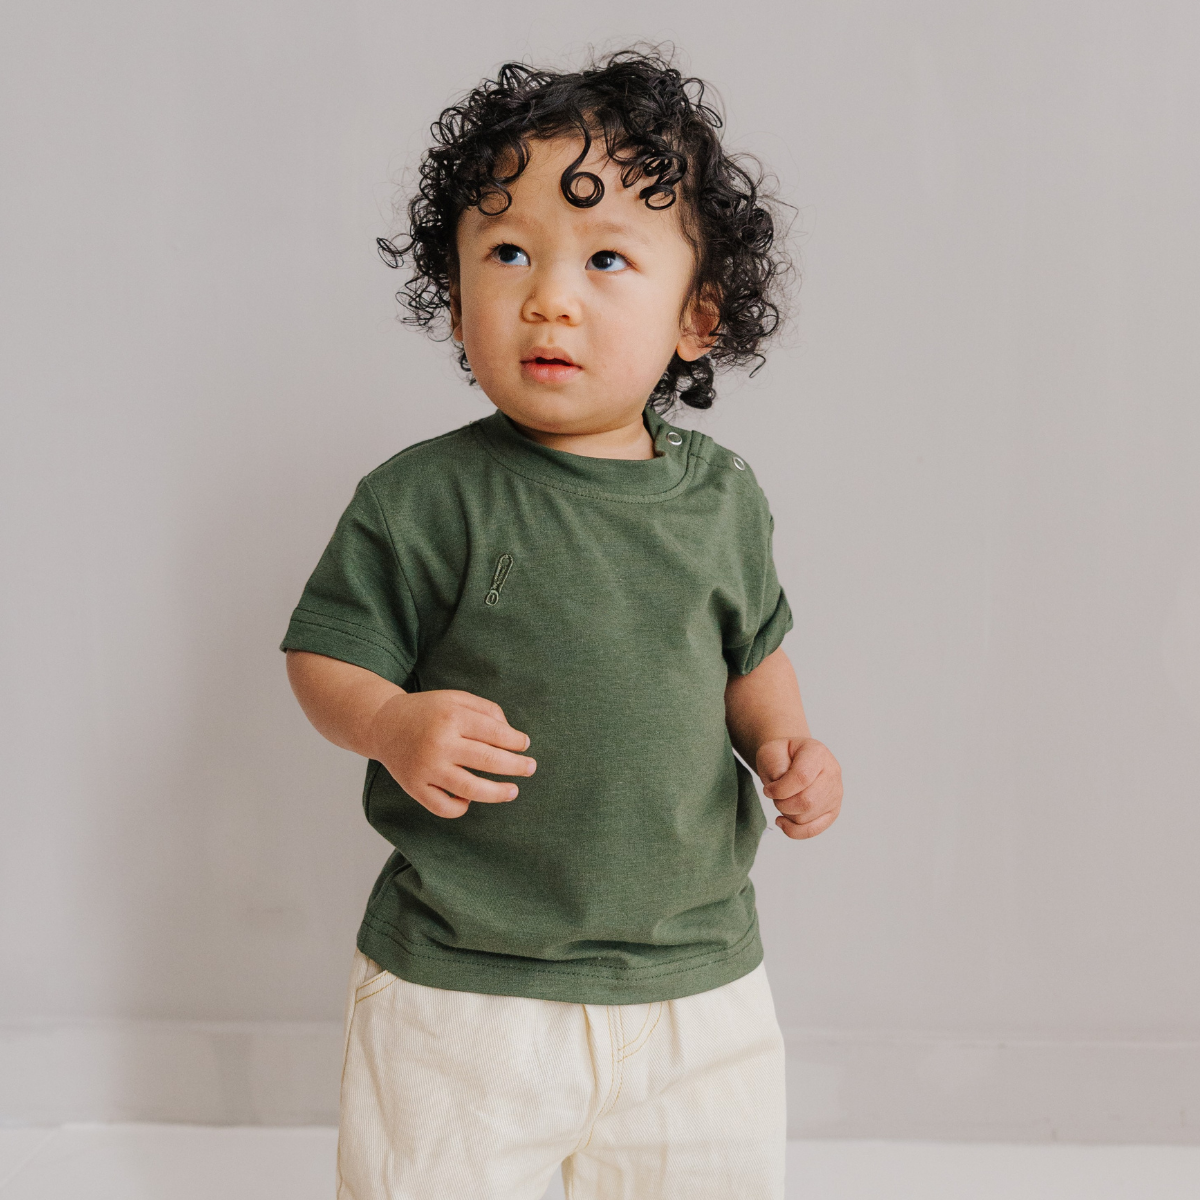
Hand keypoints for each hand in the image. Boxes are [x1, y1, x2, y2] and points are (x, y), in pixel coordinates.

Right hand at [366, 690, 535, 818]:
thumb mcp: (456, 698)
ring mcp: (426, 768)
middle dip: (516, 766)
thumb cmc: (428, 711)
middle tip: (531, 768)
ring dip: (497, 793)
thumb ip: (487, 710)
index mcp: (451, 716)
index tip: (525, 744)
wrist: (383, 724)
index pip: (494, 733)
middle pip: (488, 761)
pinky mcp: (414, 787)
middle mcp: (439, 743)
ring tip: (513, 791)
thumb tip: (512, 736)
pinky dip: (461, 808)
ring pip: (470, 789)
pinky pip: (444, 807)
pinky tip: (470, 800)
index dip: (515, 741)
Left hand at [756, 737, 841, 838]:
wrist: (790, 759)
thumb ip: (776, 766)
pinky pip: (814, 829)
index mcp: (817, 753)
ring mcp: (835, 793)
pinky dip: (794, 830)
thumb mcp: (771, 751)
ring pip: (808, 817)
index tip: (767, 790)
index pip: (802, 777)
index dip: (780, 789)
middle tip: (774, 796)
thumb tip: (783, 788)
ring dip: (787, 814)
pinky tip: (783, 821)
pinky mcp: (833, 810)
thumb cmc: (781, 755)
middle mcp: (832, 772)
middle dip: (782, 803)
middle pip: (807, 801)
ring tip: (782, 800)